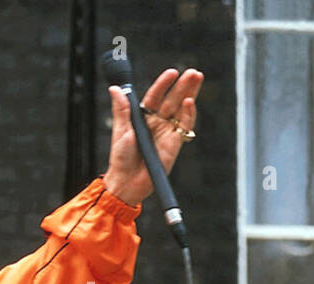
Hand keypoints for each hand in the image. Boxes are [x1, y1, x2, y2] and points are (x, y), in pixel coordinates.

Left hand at [102, 67, 202, 206]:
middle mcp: (156, 122)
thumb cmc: (120, 158)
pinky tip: (190, 102)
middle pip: (172, 99)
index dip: (163, 84)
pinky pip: (184, 126)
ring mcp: (167, 131)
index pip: (155, 97)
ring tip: (198, 78)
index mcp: (142, 118)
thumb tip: (115, 89)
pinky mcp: (175, 143)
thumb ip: (122, 109)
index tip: (172, 72)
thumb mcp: (120, 131)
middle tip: (193, 72)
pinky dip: (188, 113)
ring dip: (190, 93)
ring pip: (181, 108)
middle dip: (183, 85)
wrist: (126, 181)